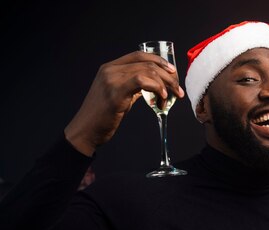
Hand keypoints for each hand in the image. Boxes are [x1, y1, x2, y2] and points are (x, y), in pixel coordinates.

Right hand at [64, 51, 184, 155]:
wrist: (86, 130)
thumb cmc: (103, 116)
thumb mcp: (119, 95)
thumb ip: (133, 87)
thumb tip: (153, 85)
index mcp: (110, 68)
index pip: (139, 55)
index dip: (159, 61)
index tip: (173, 72)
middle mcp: (110, 70)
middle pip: (147, 63)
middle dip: (168, 76)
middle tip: (178, 89)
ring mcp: (112, 79)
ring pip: (147, 71)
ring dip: (165, 84)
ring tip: (171, 97)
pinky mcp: (116, 91)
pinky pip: (142, 81)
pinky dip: (157, 88)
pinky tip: (162, 98)